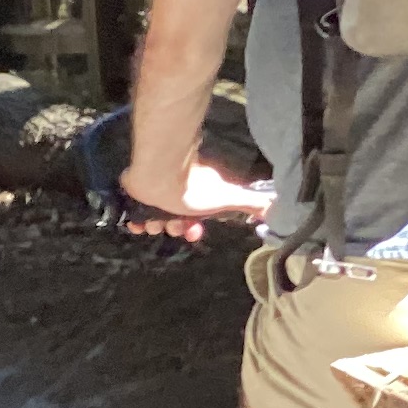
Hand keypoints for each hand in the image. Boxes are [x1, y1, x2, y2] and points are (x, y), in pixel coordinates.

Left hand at [113, 157, 272, 244]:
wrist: (161, 174)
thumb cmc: (194, 187)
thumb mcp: (227, 198)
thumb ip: (250, 202)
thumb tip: (275, 206)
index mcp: (193, 196)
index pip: (193, 218)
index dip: (192, 229)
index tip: (192, 232)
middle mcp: (173, 194)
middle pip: (173, 220)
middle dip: (173, 228)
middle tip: (171, 226)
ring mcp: (152, 192)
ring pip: (153, 219)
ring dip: (155, 227)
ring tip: (153, 224)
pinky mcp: (133, 191)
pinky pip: (132, 213)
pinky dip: (135, 221)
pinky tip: (136, 224)